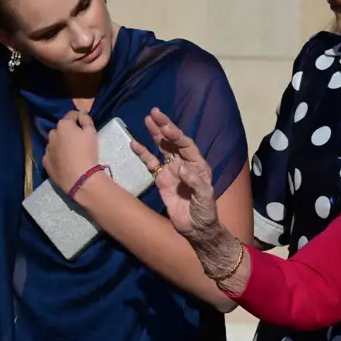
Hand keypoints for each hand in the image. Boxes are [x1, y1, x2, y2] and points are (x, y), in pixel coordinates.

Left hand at [43, 110, 99, 191]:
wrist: (79, 177)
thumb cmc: (87, 152)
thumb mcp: (92, 132)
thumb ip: (86, 119)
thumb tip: (81, 112)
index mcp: (64, 125)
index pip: (71, 115)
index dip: (79, 118)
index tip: (85, 126)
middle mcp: (52, 134)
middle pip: (62, 129)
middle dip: (69, 131)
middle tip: (79, 141)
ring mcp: (47, 148)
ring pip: (55, 141)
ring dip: (61, 143)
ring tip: (71, 152)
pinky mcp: (45, 160)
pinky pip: (51, 154)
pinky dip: (57, 155)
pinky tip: (65, 161)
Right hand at [132, 107, 218, 240]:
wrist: (195, 228)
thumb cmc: (205, 211)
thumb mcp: (205, 197)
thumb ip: (195, 182)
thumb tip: (181, 168)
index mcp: (198, 164)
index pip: (186, 144)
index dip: (176, 135)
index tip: (166, 127)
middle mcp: (185, 163)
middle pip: (173, 141)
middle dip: (164, 127)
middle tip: (155, 112)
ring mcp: (172, 170)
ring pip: (162, 148)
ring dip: (155, 134)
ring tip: (147, 119)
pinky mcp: (162, 179)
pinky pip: (151, 163)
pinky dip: (143, 153)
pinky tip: (134, 143)